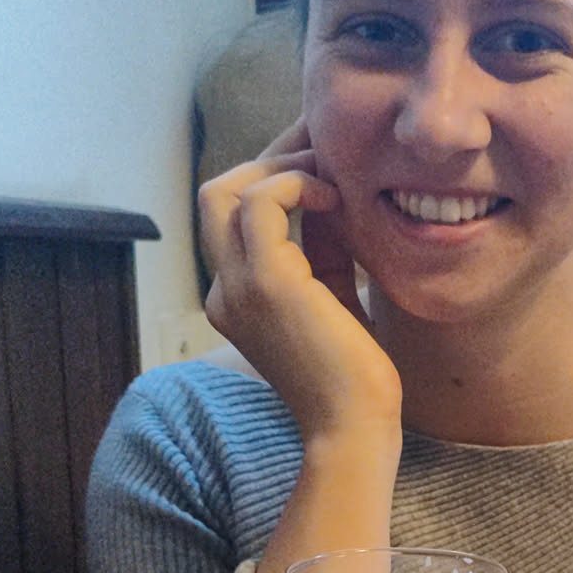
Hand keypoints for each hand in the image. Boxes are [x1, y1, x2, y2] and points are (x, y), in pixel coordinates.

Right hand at [199, 119, 401, 441]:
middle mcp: (223, 291)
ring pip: (225, 189)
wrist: (355, 427)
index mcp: (236, 298)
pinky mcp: (265, 282)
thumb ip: (323, 248)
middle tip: (323, 146)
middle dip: (271, 159)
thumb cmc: (356, 376)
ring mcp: (236, 286)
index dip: (275, 178)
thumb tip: (329, 190)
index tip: (322, 159)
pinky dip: (296, 185)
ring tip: (332, 172)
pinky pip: (261, 202)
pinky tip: (335, 197)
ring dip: (283, 166)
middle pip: (216, 194)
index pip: (234, 217)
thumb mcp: (334, 296)